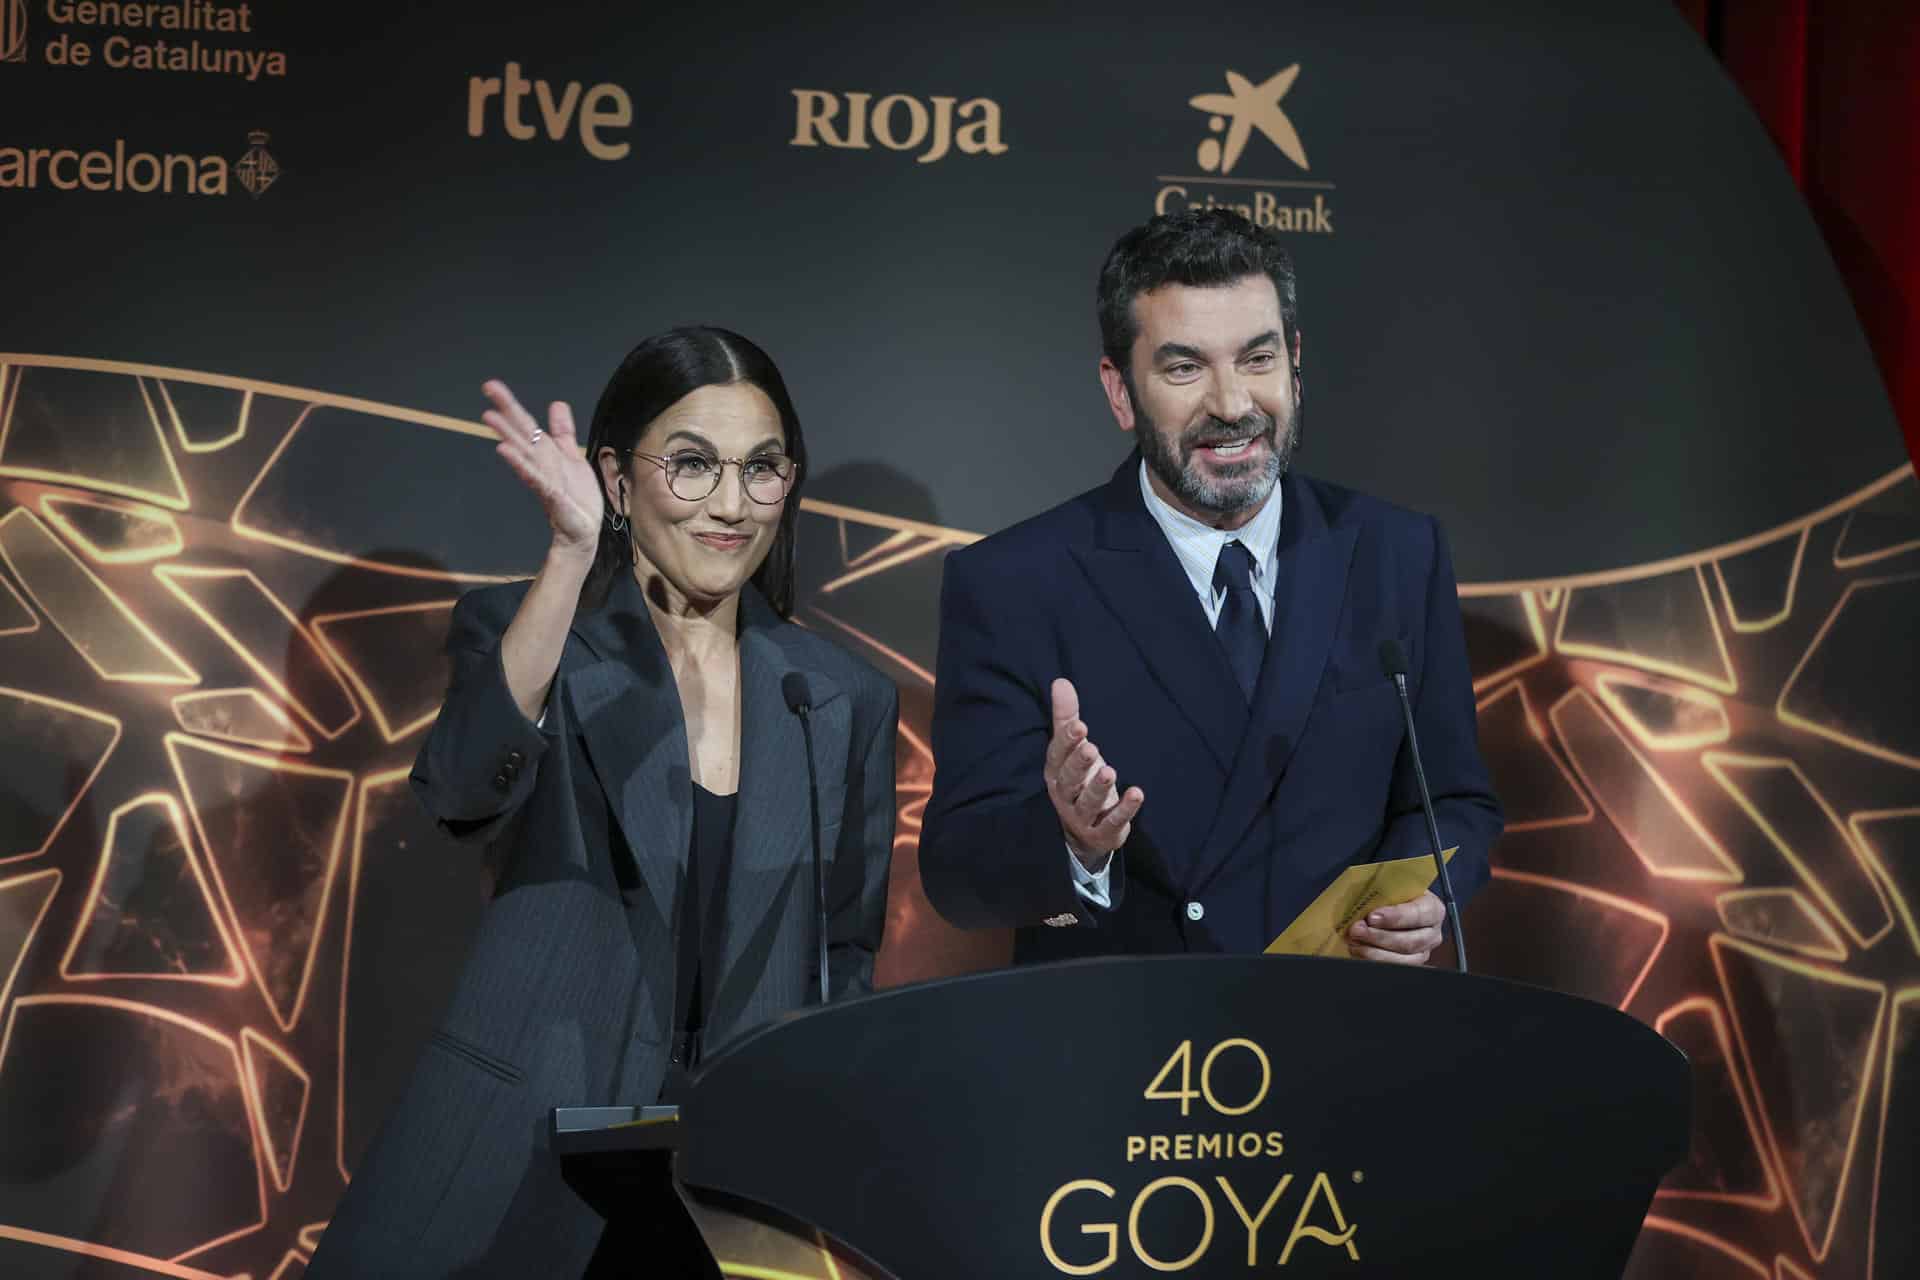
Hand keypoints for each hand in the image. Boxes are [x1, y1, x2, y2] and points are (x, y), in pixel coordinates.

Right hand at [481, 380, 603, 556]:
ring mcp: (543, 478)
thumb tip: (556, 403)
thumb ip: (562, 432)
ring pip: (523, 452)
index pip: (525, 425)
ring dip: (507, 435)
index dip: (511, 405)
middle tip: (488, 388)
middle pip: (521, 432)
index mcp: (545, 452)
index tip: (492, 386)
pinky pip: (535, 478)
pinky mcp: (551, 495)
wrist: (584, 528)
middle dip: (506, 411)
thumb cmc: (576, 495)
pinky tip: (505, 452)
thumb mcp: (572, 456)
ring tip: (490, 418)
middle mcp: (540, 463)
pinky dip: (521, 465)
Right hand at [1044, 678, 1143, 867]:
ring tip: (1110, 772)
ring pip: (1087, 803)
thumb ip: (1067, 717)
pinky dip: (1124, 810)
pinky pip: (1112, 822)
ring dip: (1098, 788)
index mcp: (1055, 772)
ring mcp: (1081, 817)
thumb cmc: (1078, 780)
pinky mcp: (1101, 833)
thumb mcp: (1072, 750)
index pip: (1058, 755)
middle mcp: (1065, 795)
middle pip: (1069, 780)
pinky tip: (1137, 794)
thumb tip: (1060, 682)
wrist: (1083, 832)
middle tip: (1091, 748)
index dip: (1067, 742)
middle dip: (1079, 764)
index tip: (1079, 726)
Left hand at [1347, 890, 1444, 963]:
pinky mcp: (1411, 965)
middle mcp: (1432, 933)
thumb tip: (1363, 900)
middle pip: (1410, 941)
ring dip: (1375, 953)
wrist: (1391, 908)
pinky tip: (1358, 952)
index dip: (1396, 917)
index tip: (1372, 917)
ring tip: (1354, 943)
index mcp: (1432, 908)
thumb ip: (1383, 892)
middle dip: (1380, 937)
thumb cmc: (1392, 895)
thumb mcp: (1392, 887)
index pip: (1418, 914)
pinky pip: (1394, 968)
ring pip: (1403, 960)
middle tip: (1357, 930)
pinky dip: (1373, 961)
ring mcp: (1423, 952)